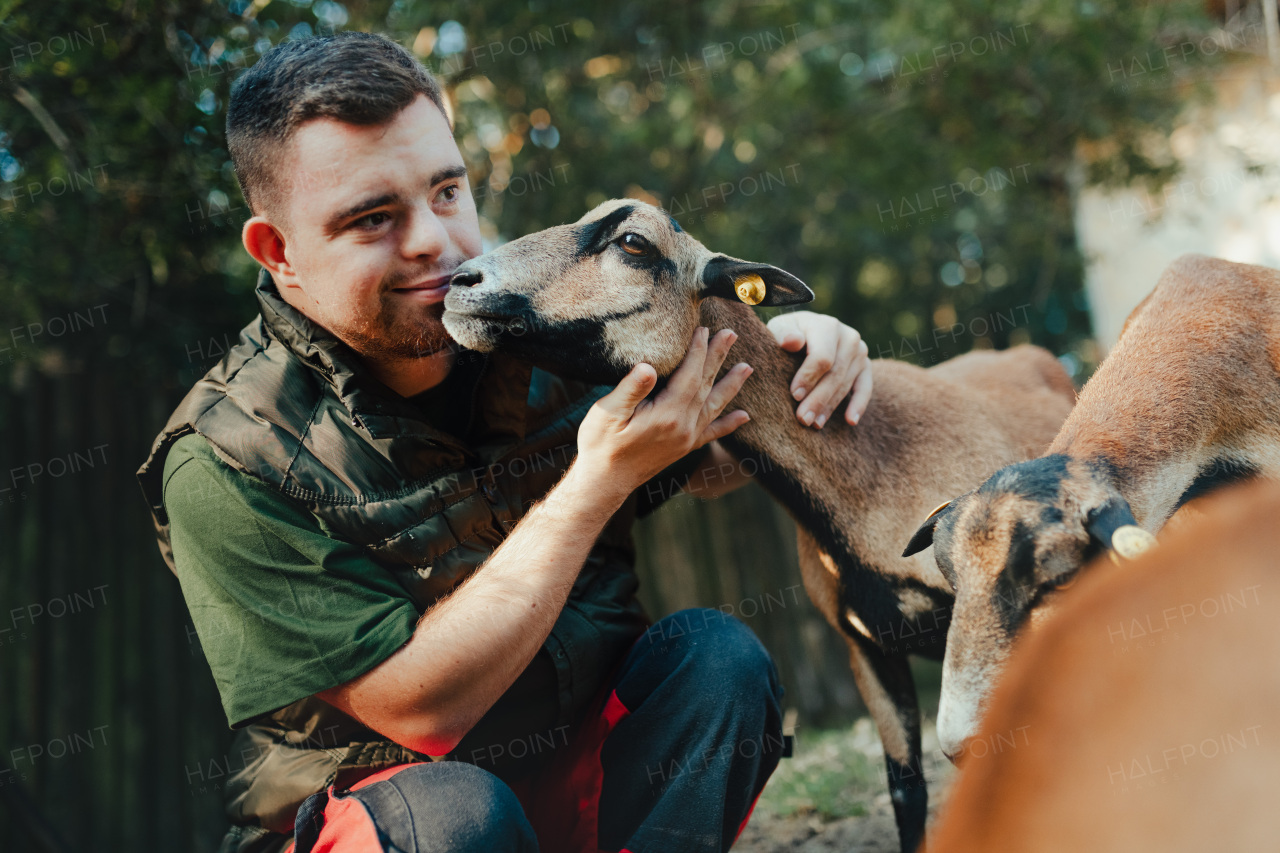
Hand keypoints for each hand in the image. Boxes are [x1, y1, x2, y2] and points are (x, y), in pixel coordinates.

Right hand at [575, 327, 751, 500]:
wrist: (604, 483)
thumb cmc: (600, 445)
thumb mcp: (607, 413)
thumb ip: (631, 389)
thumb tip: (649, 367)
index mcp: (668, 415)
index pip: (690, 374)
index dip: (698, 350)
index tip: (704, 328)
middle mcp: (684, 427)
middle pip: (706, 385)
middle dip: (719, 357)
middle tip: (732, 333)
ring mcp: (686, 439)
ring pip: (714, 405)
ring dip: (731, 384)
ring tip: (748, 367)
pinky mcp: (683, 448)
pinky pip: (712, 433)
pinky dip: (728, 424)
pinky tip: (744, 416)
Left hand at [767, 310, 871, 427]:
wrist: (805, 333)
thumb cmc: (788, 334)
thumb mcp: (780, 329)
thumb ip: (784, 333)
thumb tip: (792, 341)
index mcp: (827, 326)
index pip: (822, 356)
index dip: (808, 377)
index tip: (794, 395)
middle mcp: (848, 337)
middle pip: (835, 374)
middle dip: (818, 398)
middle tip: (803, 419)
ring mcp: (860, 352)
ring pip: (845, 384)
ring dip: (830, 406)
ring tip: (814, 423)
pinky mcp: (866, 366)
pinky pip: (865, 388)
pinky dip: (859, 405)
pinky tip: (850, 421)